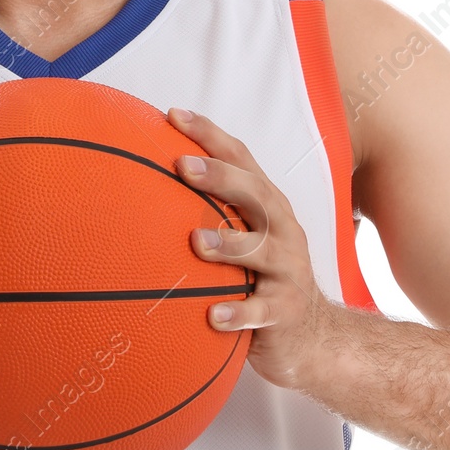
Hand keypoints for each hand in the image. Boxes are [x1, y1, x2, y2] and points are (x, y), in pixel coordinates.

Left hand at [167, 106, 329, 390]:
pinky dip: (238, 313)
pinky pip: (261, 311)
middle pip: (256, 194)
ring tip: (196, 241)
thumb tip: (138, 180)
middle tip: (182, 166)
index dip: (209, 135)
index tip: (172, 115)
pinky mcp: (286, 310)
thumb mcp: (241, 237)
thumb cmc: (260, 276)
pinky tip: (213, 316)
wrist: (312, 335)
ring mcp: (288, 270)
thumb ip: (206, 210)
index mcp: (267, 205)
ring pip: (262, 250)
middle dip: (221, 176)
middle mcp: (282, 229)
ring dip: (229, 243)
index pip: (241, 158)